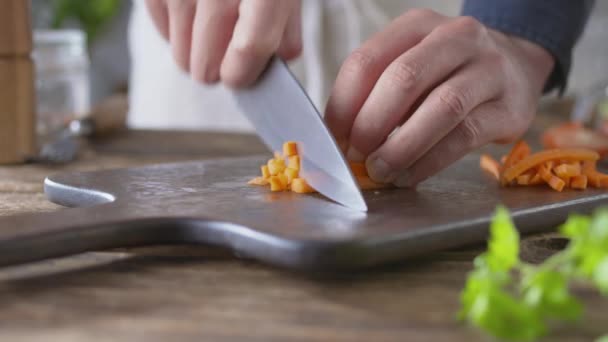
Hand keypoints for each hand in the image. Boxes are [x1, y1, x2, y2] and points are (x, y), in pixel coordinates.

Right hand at [145, 0, 301, 86]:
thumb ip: (286, 18)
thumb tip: (282, 56)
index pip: (253, 42)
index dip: (244, 72)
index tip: (238, 79)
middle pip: (208, 55)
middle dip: (214, 70)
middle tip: (218, 70)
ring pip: (180, 48)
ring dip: (191, 55)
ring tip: (204, 46)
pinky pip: (159, 23)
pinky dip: (171, 33)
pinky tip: (186, 25)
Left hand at [325, 9, 554, 186]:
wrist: (517, 67)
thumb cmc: (448, 73)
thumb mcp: (411, 67)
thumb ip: (375, 93)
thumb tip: (340, 140)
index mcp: (417, 25)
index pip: (367, 61)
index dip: (343, 105)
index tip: (332, 139)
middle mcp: (456, 37)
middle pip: (404, 79)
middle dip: (371, 123)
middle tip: (356, 156)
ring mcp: (489, 69)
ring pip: (441, 107)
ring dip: (402, 146)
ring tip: (380, 171)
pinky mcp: (509, 107)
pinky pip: (464, 136)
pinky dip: (430, 161)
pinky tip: (408, 176)